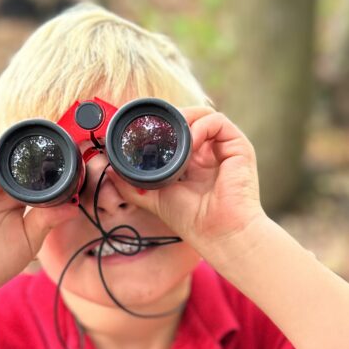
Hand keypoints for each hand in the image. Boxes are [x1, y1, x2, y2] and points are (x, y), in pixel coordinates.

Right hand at [0, 141, 77, 305]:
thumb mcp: (30, 239)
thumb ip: (47, 220)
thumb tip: (73, 207)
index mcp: (9, 196)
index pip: (23, 170)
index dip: (37, 158)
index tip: (57, 146)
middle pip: (4, 159)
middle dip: (20, 147)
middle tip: (40, 134)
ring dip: (0, 149)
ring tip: (18, 139)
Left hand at [114, 108, 266, 261]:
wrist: (218, 232)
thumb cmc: (192, 219)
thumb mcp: (154, 198)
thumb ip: (132, 185)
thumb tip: (109, 171)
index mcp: (192, 162)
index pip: (177, 133)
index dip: (161, 127)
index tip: (142, 129)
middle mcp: (209, 152)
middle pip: (189, 120)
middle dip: (170, 119)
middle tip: (153, 127)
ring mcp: (224, 149)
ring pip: (203, 115)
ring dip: (184, 119)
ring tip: (172, 135)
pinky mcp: (239, 147)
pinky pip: (217, 121)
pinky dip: (200, 126)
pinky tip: (190, 142)